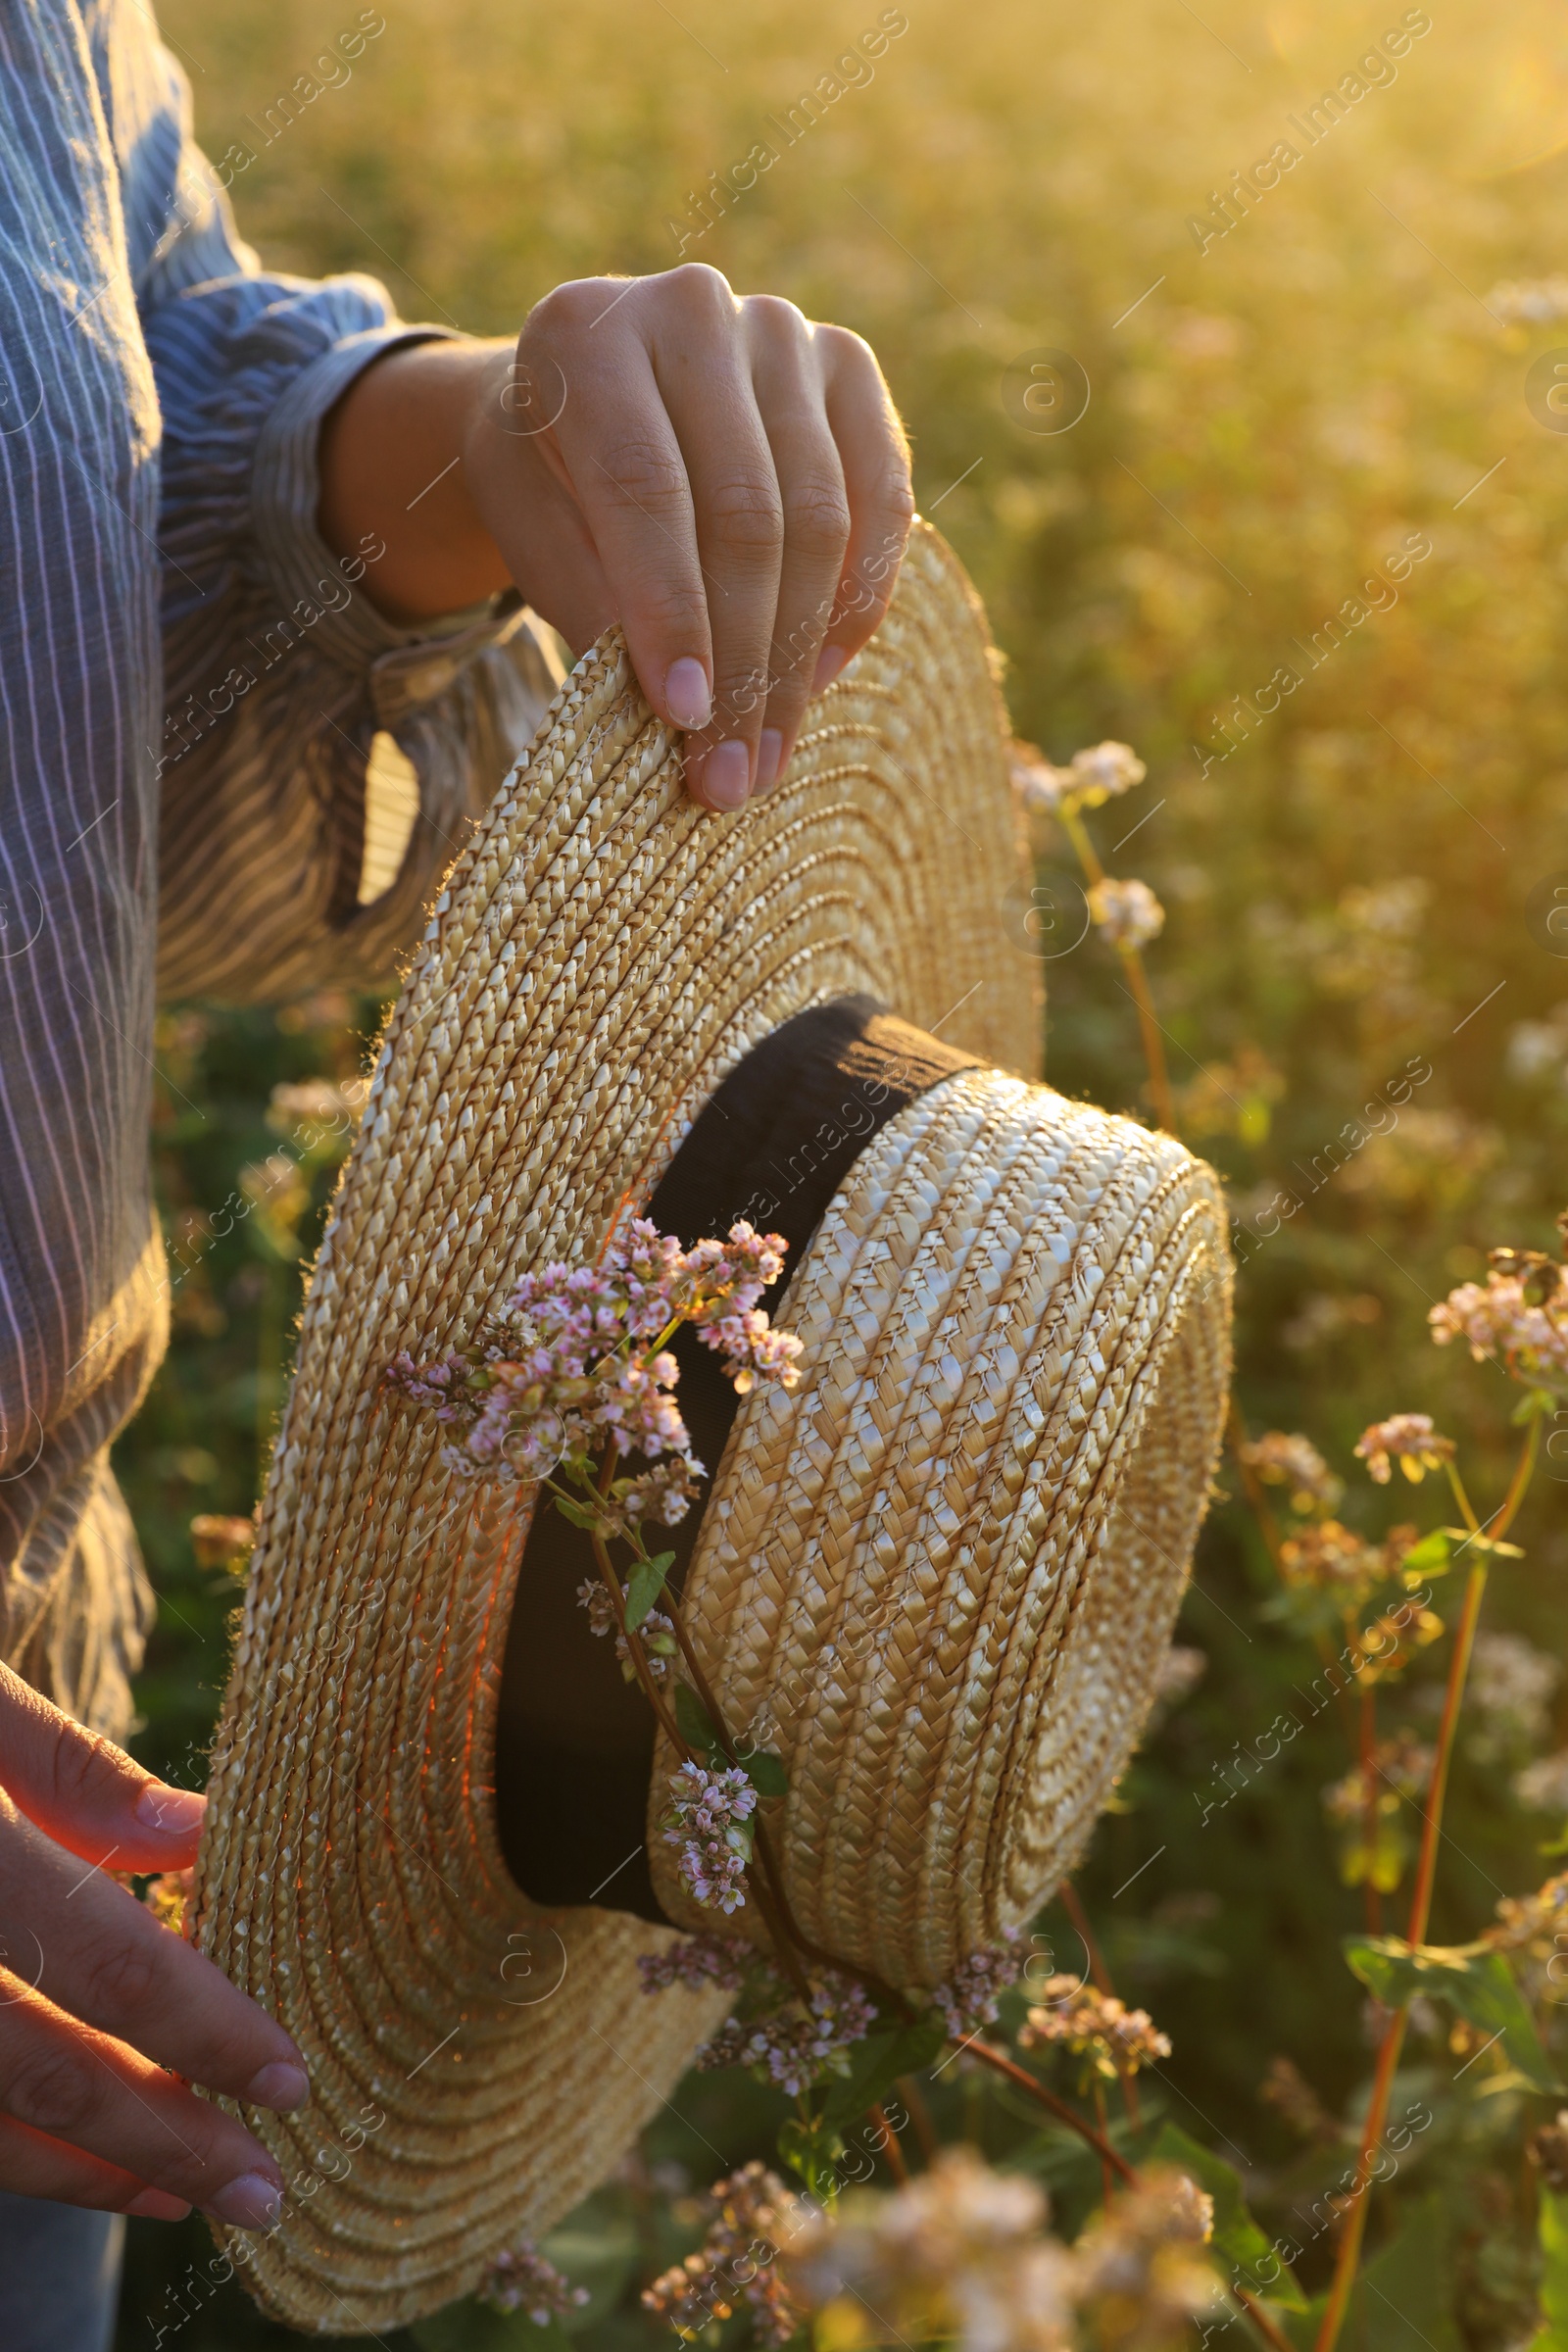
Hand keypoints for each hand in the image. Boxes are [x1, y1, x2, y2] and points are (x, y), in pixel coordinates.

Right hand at [0, 1662, 306, 2226]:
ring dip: (81, 2170)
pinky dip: (4, 2153)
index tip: (290, 2077)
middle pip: (39, 2070)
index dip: (203, 2029)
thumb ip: (73, 1773)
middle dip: (160, 2139)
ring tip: (181, 2190)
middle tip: (264, 2187)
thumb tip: (200, 1837)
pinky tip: (73, 2165)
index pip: (104, 1960)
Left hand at [319, 266, 914, 811]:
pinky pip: (879, 499)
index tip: (684, 720)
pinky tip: (819, 678)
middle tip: (729, 776)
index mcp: (584, 334)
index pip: (645, 490)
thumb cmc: (552, 478)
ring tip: (768, 754)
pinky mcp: (849, 366)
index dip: (671, 613)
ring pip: (819, 516)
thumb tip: (683, 713)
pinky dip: (857, 600)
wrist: (594, 393)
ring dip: (798, 654)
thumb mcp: (533, 531)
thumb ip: (591, 599)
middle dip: (740, 662)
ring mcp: (782, 330)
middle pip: (744, 512)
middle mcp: (690, 308)